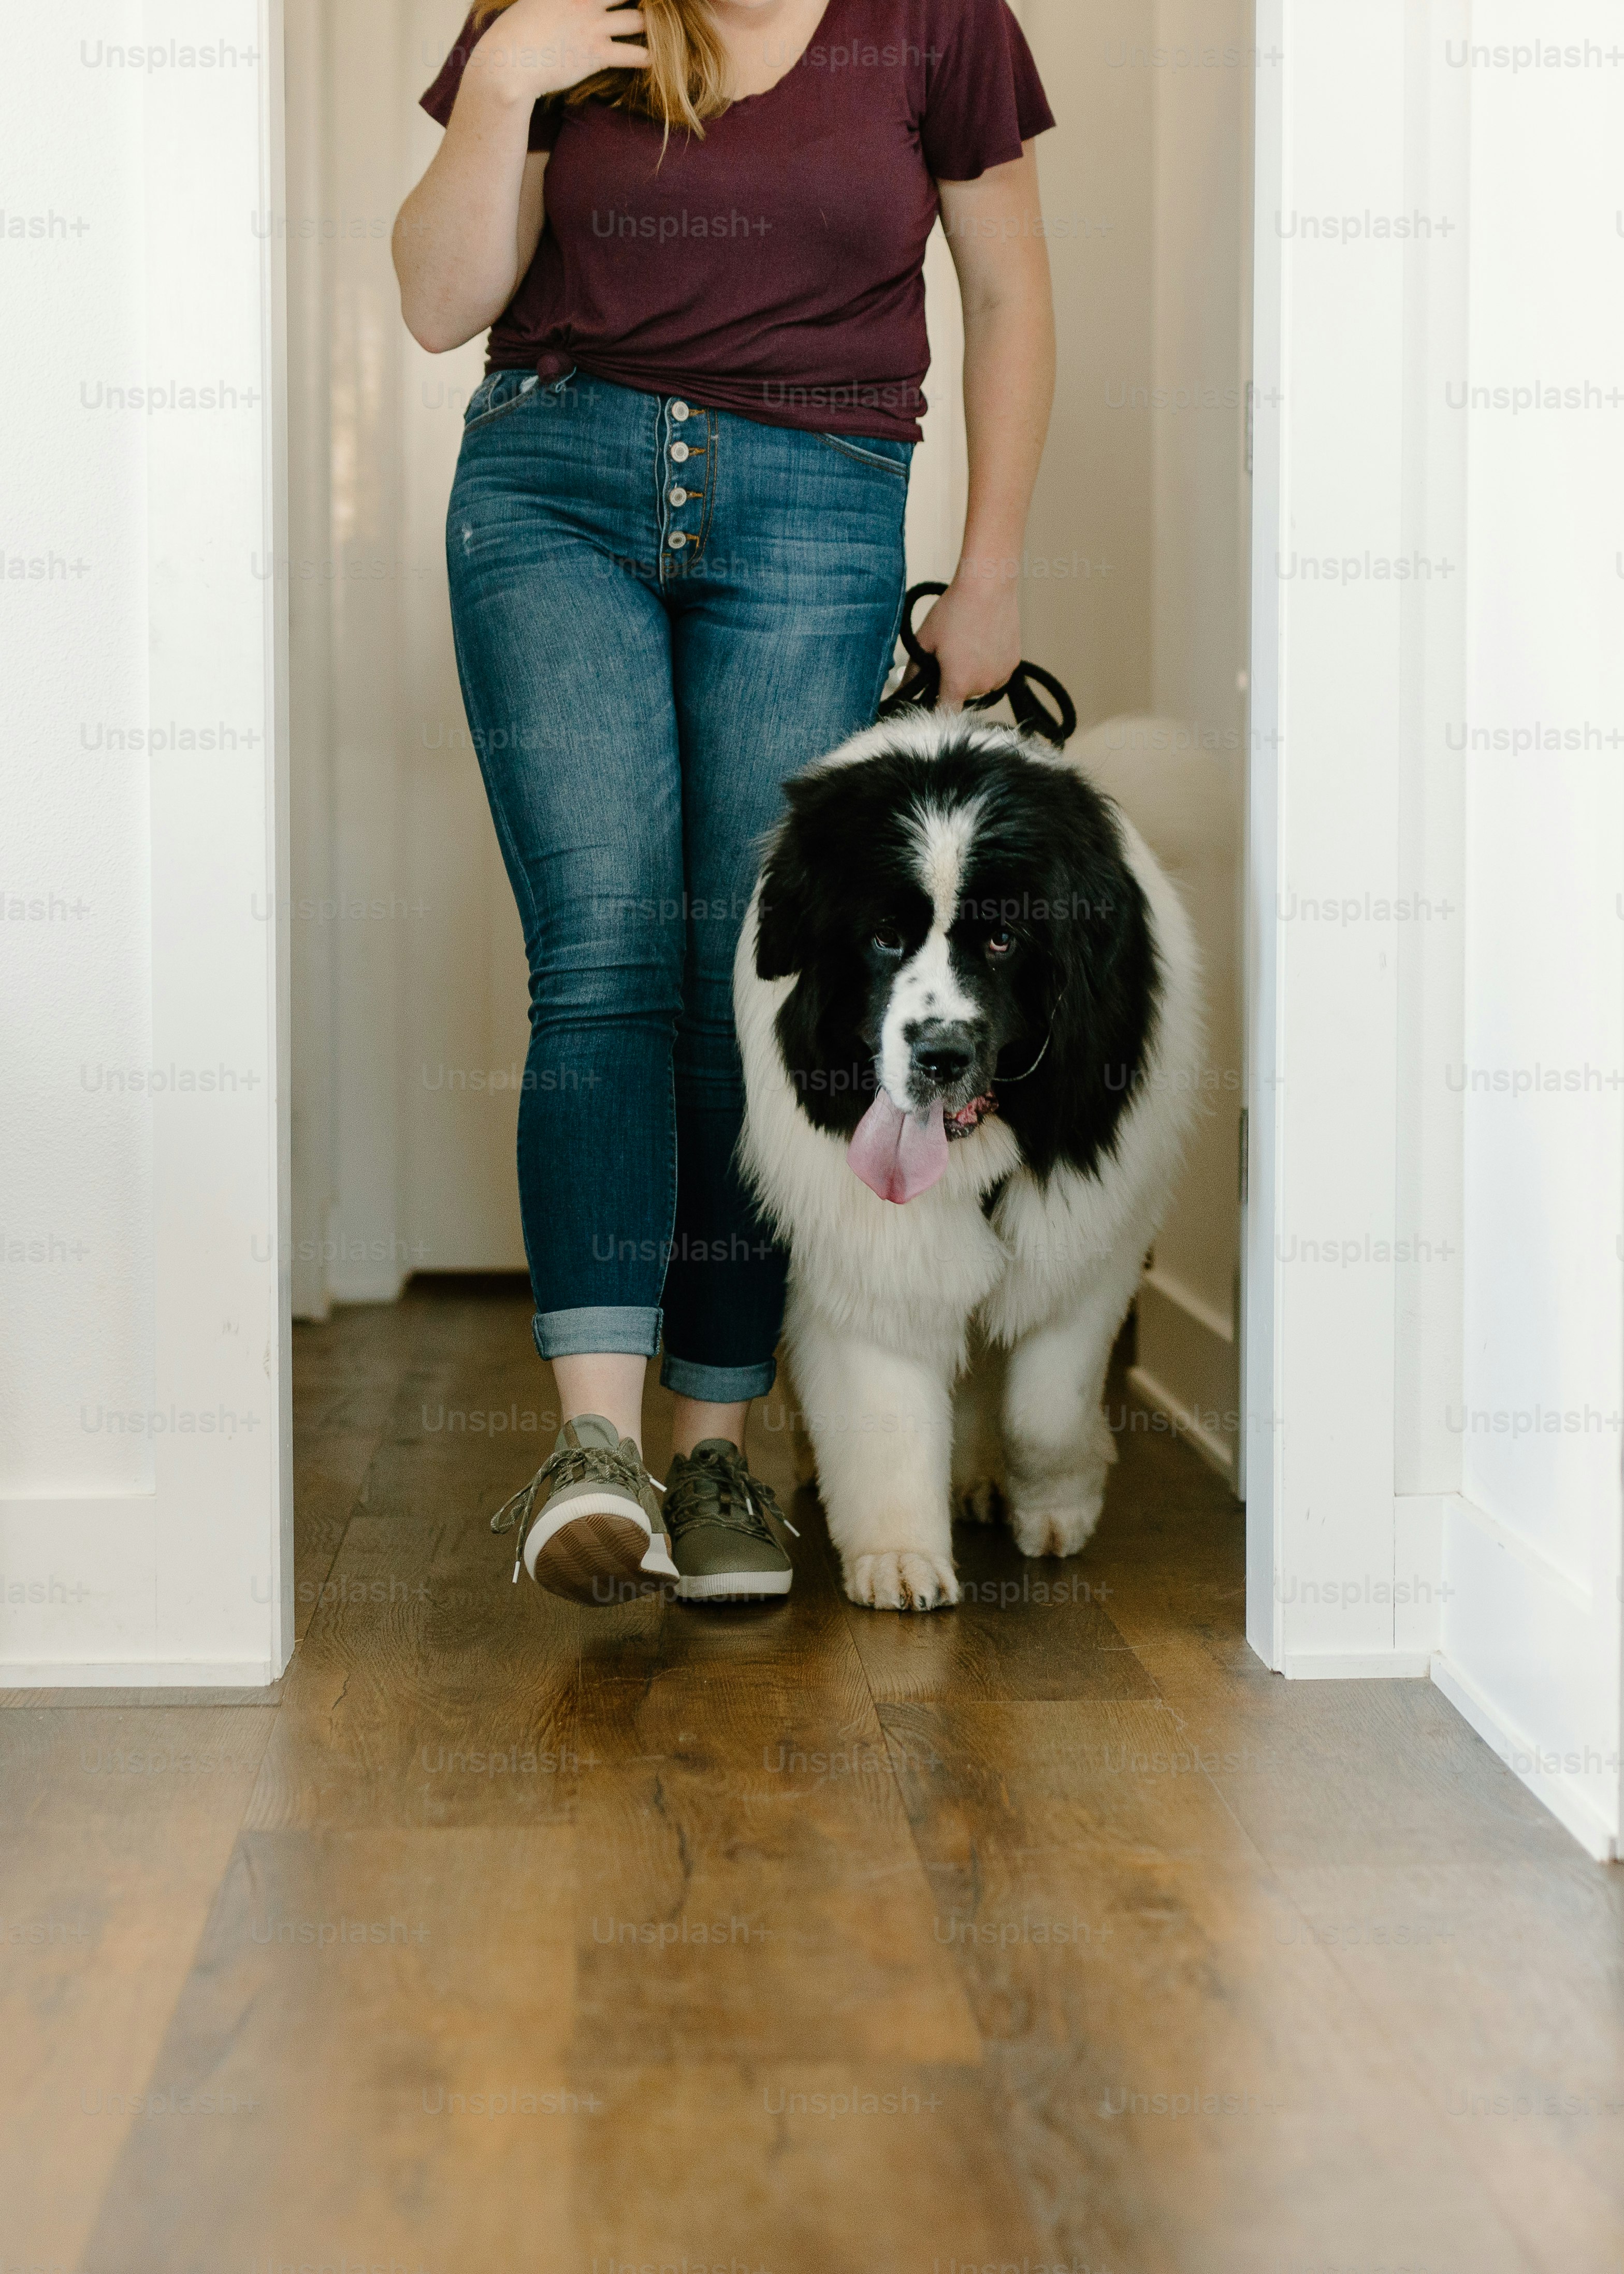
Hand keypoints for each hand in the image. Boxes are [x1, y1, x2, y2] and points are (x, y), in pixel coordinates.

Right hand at [464, 0, 648, 105]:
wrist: (507, 63)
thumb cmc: (514, 34)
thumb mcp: (535, 1)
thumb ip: (556, 0)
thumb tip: (558, 5)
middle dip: (647, 1)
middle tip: (659, 8)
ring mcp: (592, 25)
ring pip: (638, 19)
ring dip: (652, 25)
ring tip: (664, 31)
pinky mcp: (596, 54)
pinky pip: (634, 54)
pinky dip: (648, 57)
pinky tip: (656, 60)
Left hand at [914, 573, 1021, 712]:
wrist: (988, 586)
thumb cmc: (955, 610)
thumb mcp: (925, 640)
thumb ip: (913, 671)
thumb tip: (902, 690)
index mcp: (958, 684)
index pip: (945, 715)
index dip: (936, 709)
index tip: (932, 700)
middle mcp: (982, 685)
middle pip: (963, 697)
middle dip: (953, 683)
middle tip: (950, 655)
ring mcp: (1001, 676)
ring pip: (980, 685)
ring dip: (973, 675)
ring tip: (968, 645)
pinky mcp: (1014, 664)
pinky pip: (996, 674)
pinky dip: (989, 665)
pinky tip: (983, 643)